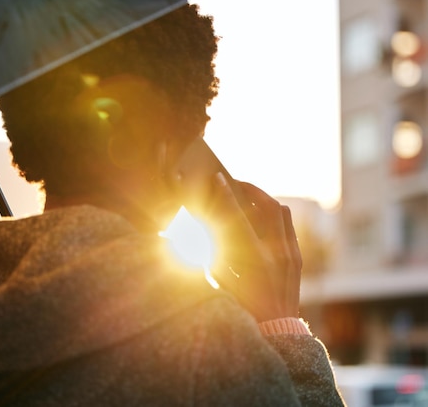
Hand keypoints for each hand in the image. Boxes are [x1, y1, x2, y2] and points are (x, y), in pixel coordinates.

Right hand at [207, 174, 301, 321]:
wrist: (276, 326)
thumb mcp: (222, 277)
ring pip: (281, 211)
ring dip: (264, 199)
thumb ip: (214, 250)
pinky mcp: (297, 257)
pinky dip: (274, 215)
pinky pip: (288, 225)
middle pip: (266, 205)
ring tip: (250, 197)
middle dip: (250, 189)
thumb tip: (206, 224)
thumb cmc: (242, 305)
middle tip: (236, 183)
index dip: (227, 195)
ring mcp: (290, 254)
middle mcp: (276, 253)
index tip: (219, 178)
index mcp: (254, 259)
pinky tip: (262, 216)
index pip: (238, 217)